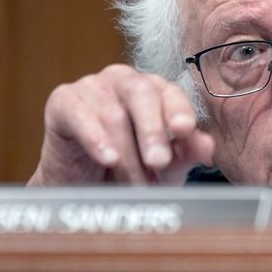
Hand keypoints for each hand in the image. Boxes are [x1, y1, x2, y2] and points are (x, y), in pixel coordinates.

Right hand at [28, 64, 213, 185]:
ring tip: (133, 183)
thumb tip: (208, 147)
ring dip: (125, 153)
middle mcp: (124, 81)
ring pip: (112, 113)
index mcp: (154, 90)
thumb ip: (186, 153)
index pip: (170, 92)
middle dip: (152, 130)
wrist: (84, 190)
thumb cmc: (130, 171)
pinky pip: (78, 113)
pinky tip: (108, 158)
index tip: (185, 130)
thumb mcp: (165, 168)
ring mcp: (92, 86)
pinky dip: (94, 138)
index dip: (179, 109)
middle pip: (142, 92)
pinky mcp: (63, 101)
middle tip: (158, 162)